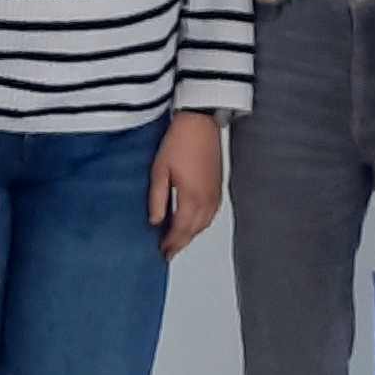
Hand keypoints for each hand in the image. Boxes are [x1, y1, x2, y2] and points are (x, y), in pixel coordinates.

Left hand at [152, 109, 224, 259]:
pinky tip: (191, 221)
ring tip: (177, 239)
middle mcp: (208, 199)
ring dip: (191, 234)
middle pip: (194, 231)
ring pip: (204, 224)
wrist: (200, 123)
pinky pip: (211, 214)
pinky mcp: (219, 186)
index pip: (181, 230)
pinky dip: (200, 223)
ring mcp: (216, 193)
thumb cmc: (179, 142)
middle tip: (168, 251)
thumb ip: (157, 199)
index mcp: (192, 198)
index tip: (161, 252)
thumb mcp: (159, 171)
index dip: (170, 244)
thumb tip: (155, 221)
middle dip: (180, 243)